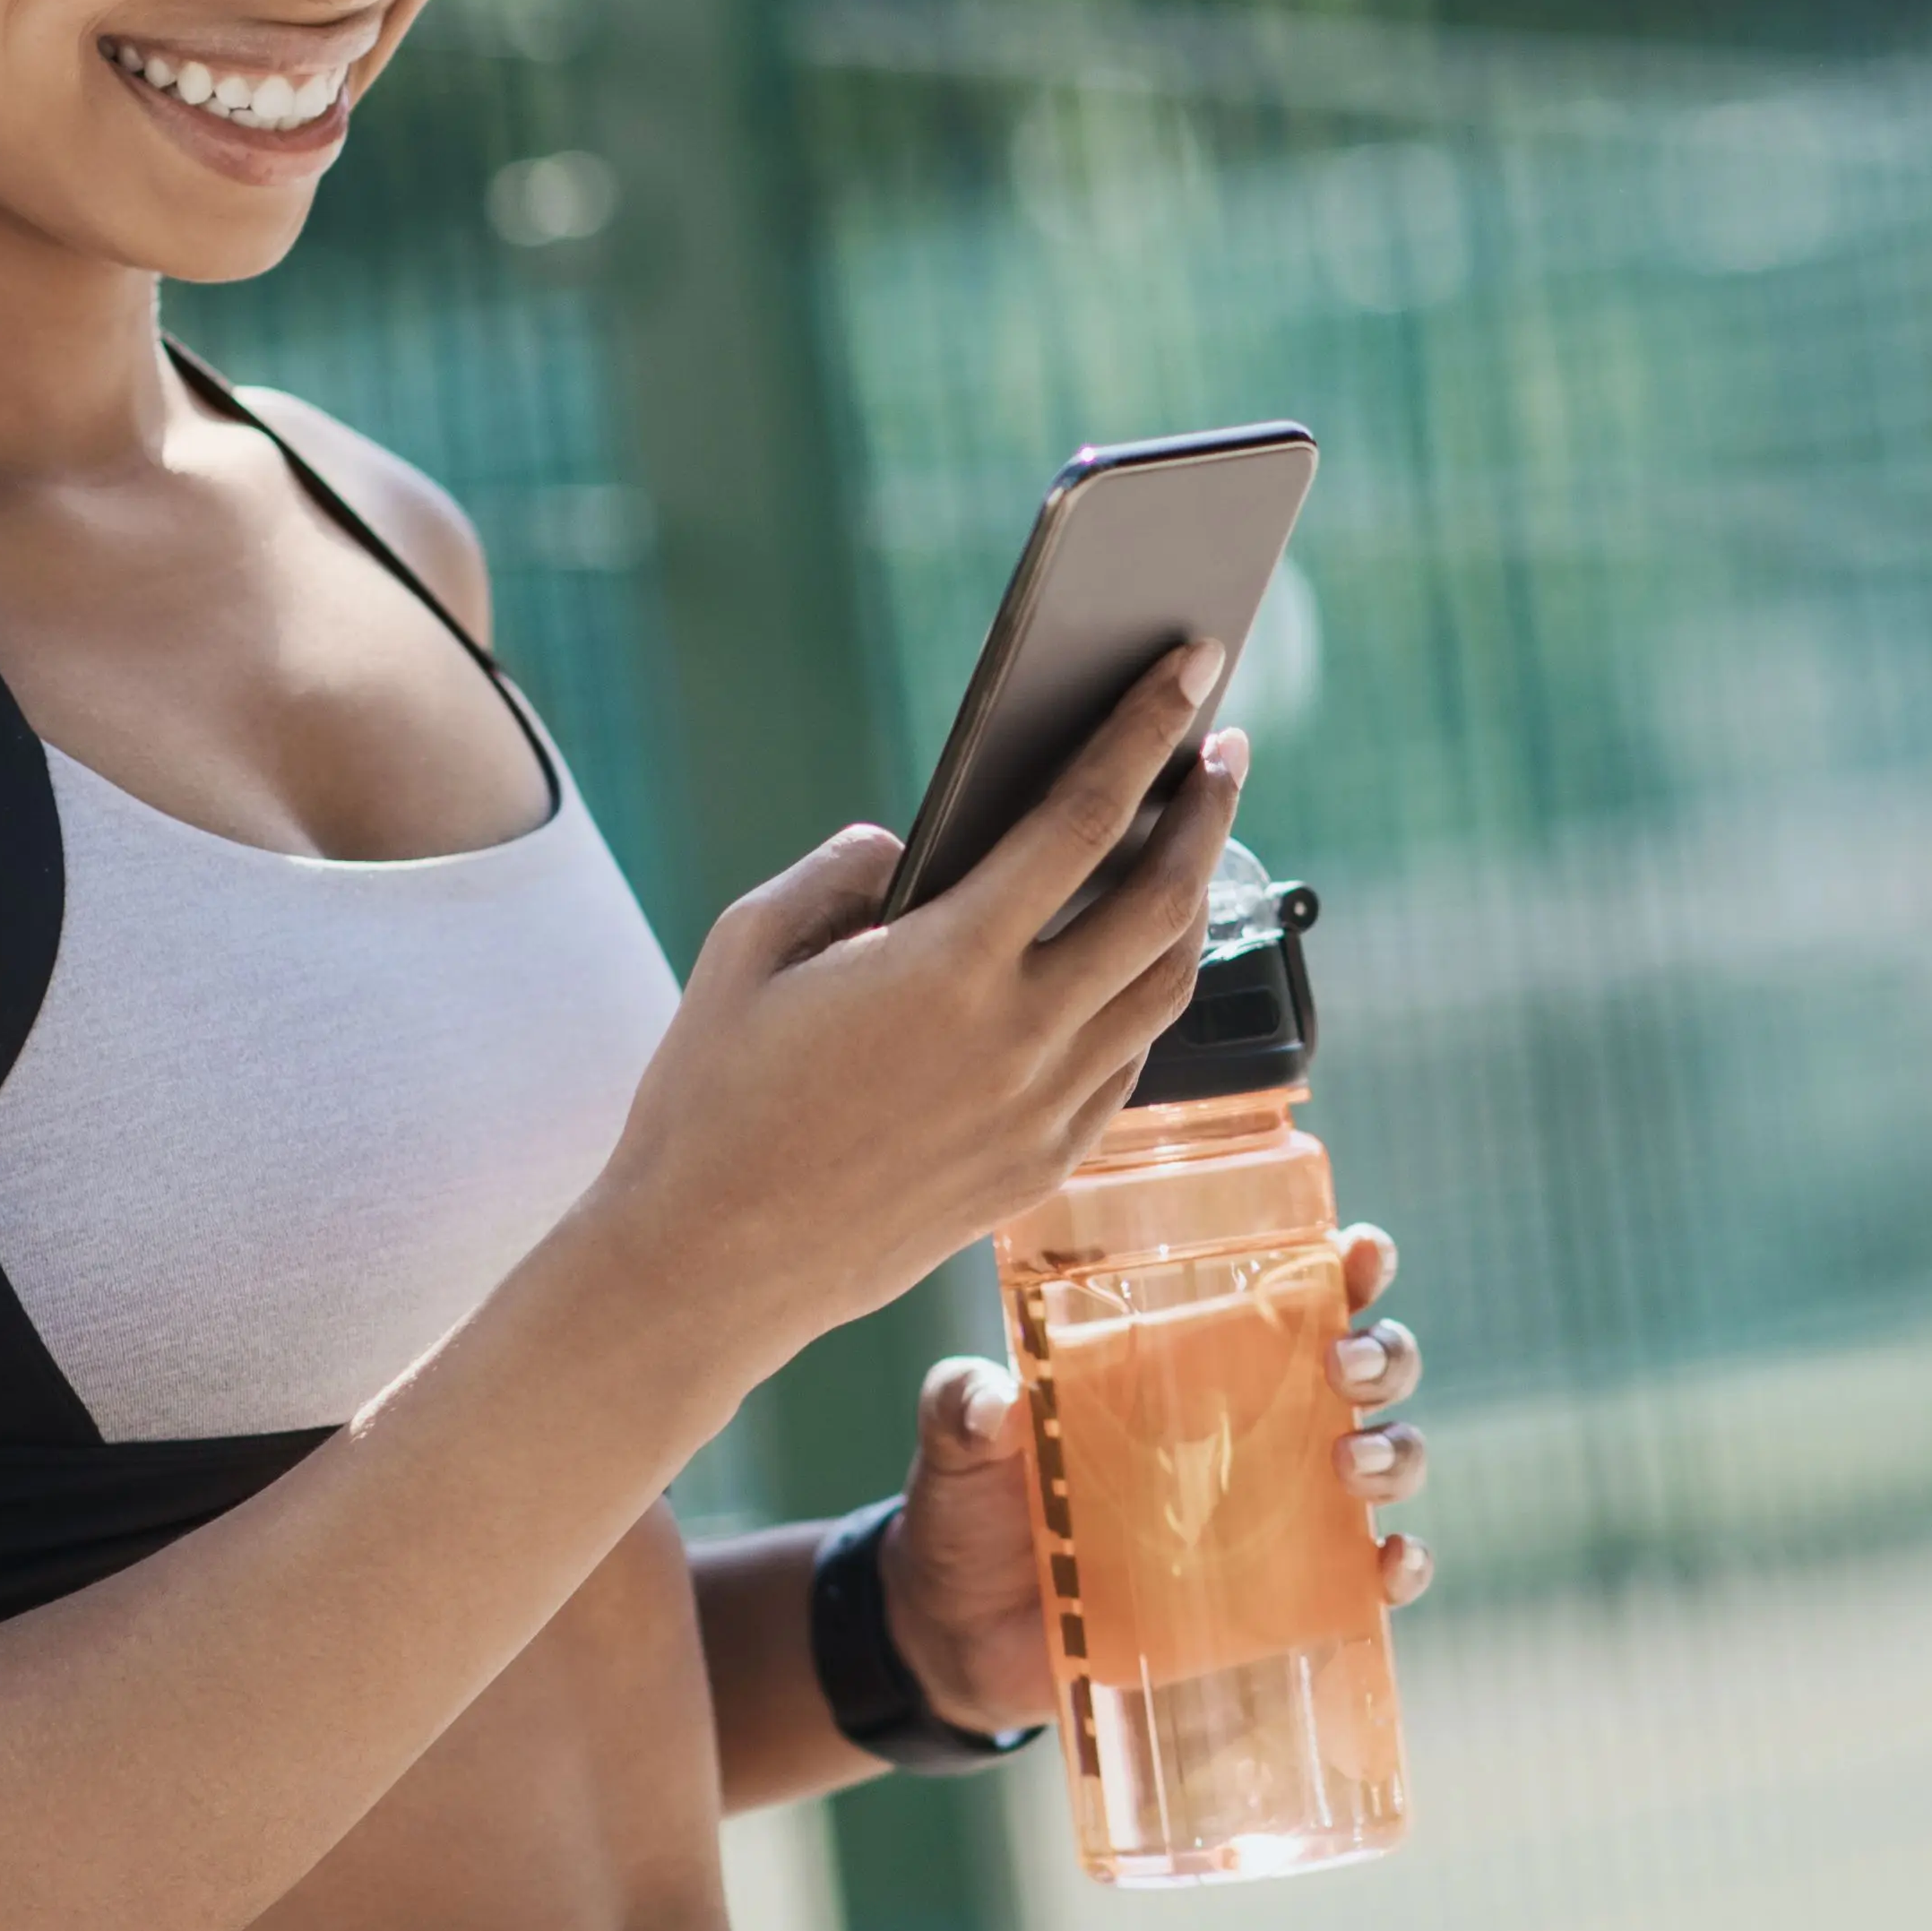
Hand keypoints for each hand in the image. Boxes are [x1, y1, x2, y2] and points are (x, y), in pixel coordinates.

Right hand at [587, 647, 1253, 1368]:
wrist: (709, 1265)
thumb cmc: (711, 1096)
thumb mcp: (747, 944)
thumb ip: (840, 870)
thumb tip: (914, 847)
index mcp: (949, 963)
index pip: (1085, 817)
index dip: (1146, 729)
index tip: (1193, 664)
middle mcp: (1020, 1037)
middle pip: (1162, 898)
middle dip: (1204, 807)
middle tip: (1222, 748)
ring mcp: (1043, 1111)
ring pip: (1163, 984)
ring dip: (1192, 900)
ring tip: (1191, 843)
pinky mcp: (1043, 1167)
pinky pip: (1128, 1060)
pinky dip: (1143, 992)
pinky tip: (1128, 958)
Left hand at [877, 1224, 1437, 1733]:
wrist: (959, 1636)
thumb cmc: (971, 1508)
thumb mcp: (955, 1442)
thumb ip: (962, 1405)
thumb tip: (1000, 1404)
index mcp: (1194, 1361)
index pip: (1294, 1291)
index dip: (1349, 1264)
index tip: (1361, 1250)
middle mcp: (1257, 1425)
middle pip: (1368, 1367)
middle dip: (1384, 1354)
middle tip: (1342, 1366)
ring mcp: (1277, 1514)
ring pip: (1387, 1459)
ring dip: (1395, 1453)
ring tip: (1348, 1465)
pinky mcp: (1278, 1600)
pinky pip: (1367, 1579)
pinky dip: (1399, 1568)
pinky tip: (1388, 1563)